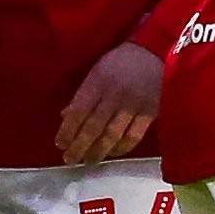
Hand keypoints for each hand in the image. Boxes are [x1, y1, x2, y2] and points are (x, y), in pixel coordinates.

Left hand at [55, 41, 162, 163]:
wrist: (155, 52)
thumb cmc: (121, 62)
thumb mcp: (97, 71)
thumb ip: (83, 95)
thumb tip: (66, 116)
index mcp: (97, 82)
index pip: (78, 111)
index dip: (68, 130)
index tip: (60, 144)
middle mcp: (113, 95)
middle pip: (93, 126)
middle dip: (79, 146)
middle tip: (70, 159)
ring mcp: (132, 105)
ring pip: (112, 135)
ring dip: (98, 151)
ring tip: (89, 161)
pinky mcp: (149, 113)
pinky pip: (133, 136)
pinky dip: (121, 148)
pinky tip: (112, 153)